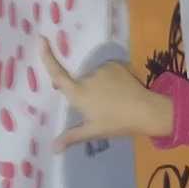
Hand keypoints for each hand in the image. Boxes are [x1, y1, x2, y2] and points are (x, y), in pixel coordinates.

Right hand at [41, 38, 174, 149]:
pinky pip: (106, 71)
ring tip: (112, 101)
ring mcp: (102, 69)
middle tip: (98, 107)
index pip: (58, 74)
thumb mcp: (94, 131)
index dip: (47, 57)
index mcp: (79, 94)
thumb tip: (53, 148)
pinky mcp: (115, 65)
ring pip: (94, 77)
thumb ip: (71, 137)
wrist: (147, 110)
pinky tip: (120, 91)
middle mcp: (88, 77)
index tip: (41, 39)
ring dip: (98, 86)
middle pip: (79, 83)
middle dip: (83, 92)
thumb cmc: (117, 123)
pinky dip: (109, 79)